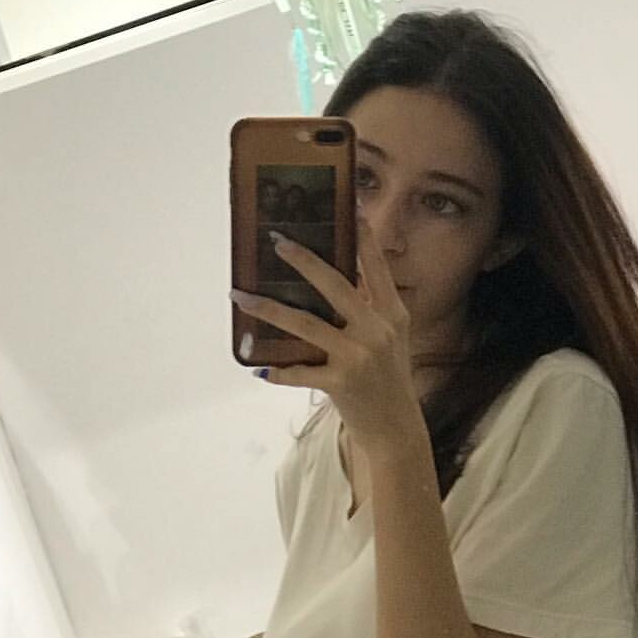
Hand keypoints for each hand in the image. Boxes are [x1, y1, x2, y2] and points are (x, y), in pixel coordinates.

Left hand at [233, 218, 425, 456]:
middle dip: (303, 261)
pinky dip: (276, 369)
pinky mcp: (340, 382)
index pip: (376, 266)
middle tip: (276, 242)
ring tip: (241, 297)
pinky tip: (256, 365)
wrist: (396, 429)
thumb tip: (336, 277)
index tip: (349, 208)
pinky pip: (298, 371)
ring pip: (305, 323)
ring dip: (268, 309)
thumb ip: (369, 309)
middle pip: (335, 284)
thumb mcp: (390, 339)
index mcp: (391, 314)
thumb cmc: (387, 380)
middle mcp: (377, 330)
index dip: (362, 237)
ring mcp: (358, 356)